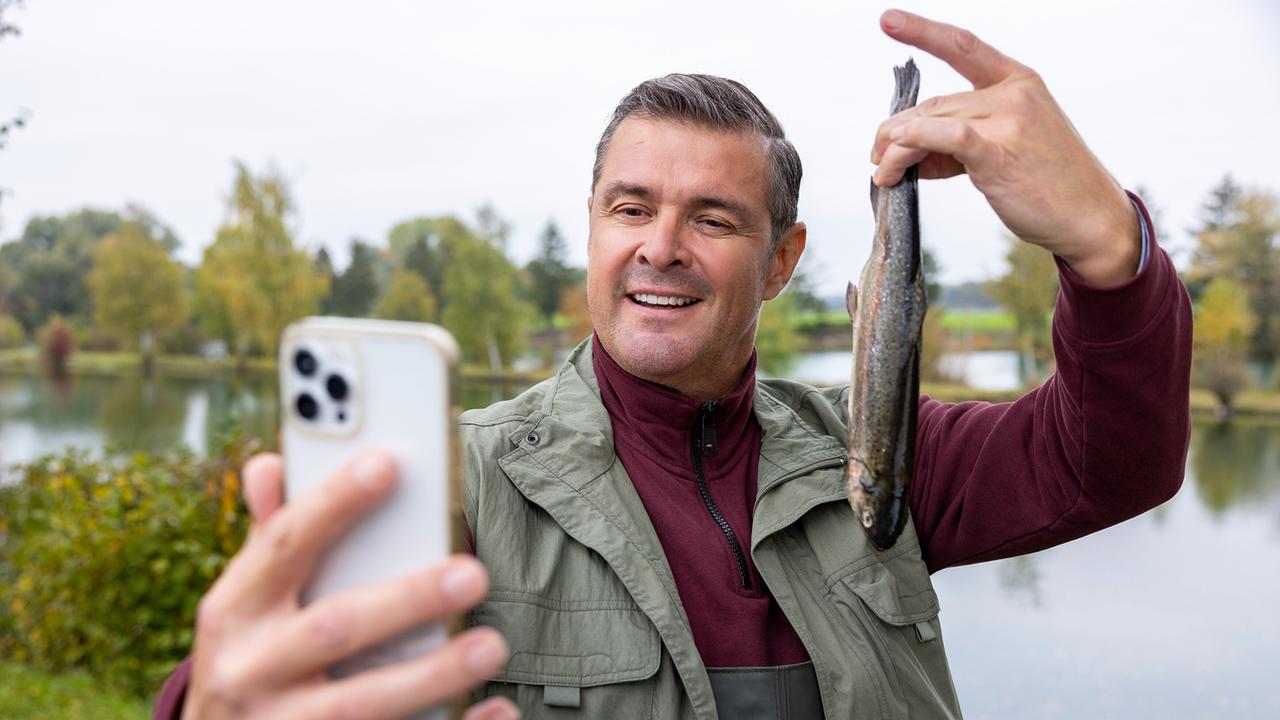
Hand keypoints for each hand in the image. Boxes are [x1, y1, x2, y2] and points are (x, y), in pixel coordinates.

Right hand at [182, 450, 518, 719]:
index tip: (387, 463)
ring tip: (492, 646)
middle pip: (334, 628)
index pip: (285, 544)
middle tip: (473, 574)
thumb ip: (271, 538)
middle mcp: (250, 669)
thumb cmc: (250, 657)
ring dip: (433, 675)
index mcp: (236, 610)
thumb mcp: (244, 602)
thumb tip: (270, 464)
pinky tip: (494, 711)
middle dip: (406, 601)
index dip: (334, 501)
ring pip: (362, 704)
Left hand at [871, 9, 1140, 285]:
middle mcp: (1014, 93)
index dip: (922, 31)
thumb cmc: (1048, 182)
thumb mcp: (1008, 145)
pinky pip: (943, 138)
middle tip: (877, 156)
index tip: (887, 20)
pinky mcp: (998, 152)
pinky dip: (911, 144)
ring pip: (930, 123)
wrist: (1090, 216)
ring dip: (896, 149)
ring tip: (883, 172)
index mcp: (1019, 80)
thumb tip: (909, 151)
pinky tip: (893, 160)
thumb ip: (961, 139)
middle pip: (935, 103)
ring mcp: (1008, 120)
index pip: (963, 46)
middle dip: (897, 131)